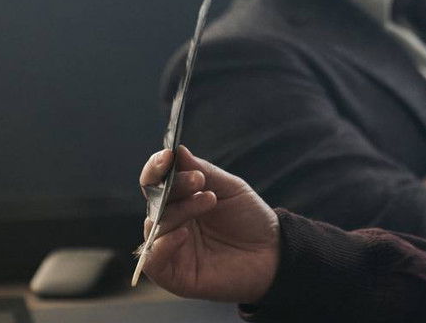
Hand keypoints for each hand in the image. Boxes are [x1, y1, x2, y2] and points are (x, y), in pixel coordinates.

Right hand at [138, 145, 279, 302]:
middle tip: (199, 180)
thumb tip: (176, 150)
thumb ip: (203, 170)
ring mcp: (171, 248)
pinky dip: (162, 245)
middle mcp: (171, 224)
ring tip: (208, 200)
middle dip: (173, 186)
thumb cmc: (250, 219)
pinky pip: (153, 261)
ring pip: (154, 226)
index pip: (155, 183)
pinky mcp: (174, 275)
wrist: (273, 253)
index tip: (167, 155)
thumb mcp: (230, 188)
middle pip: (154, 202)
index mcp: (180, 201)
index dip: (156, 168)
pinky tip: (182, 233)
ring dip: (179, 210)